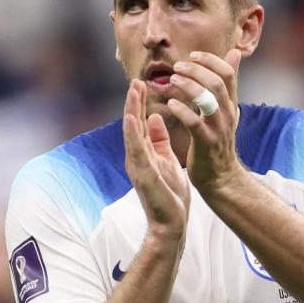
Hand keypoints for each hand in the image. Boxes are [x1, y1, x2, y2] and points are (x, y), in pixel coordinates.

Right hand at [123, 80, 190, 240]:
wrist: (171, 223)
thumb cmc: (169, 194)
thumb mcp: (166, 160)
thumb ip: (159, 140)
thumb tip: (155, 117)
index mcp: (145, 152)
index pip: (141, 123)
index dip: (140, 103)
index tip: (141, 83)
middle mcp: (138, 156)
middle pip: (133, 124)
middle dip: (134, 102)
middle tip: (134, 80)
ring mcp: (138, 165)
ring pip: (132, 132)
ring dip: (131, 111)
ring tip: (132, 91)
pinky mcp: (143, 174)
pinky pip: (137, 149)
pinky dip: (133, 132)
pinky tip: (132, 117)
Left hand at [166, 49, 246, 193]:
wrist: (221, 177)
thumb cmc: (219, 141)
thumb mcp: (227, 109)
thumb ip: (227, 83)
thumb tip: (233, 53)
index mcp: (231, 104)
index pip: (228, 73)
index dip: (211, 60)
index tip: (193, 55)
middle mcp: (228, 114)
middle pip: (217, 83)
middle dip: (196, 70)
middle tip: (177, 67)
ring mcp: (218, 128)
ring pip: (207, 100)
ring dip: (188, 86)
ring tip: (172, 80)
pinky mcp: (206, 143)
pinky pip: (195, 122)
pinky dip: (182, 110)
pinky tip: (170, 105)